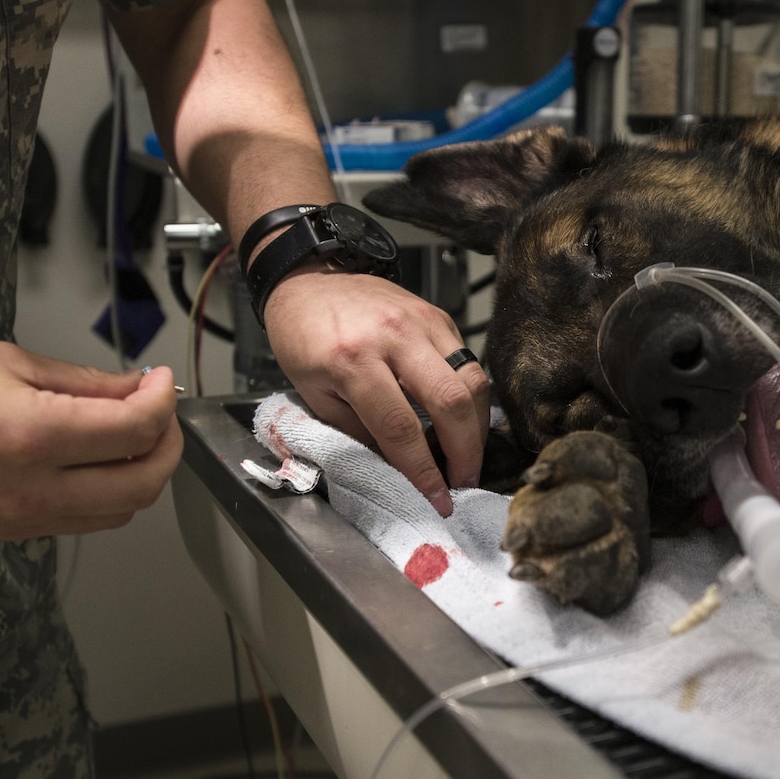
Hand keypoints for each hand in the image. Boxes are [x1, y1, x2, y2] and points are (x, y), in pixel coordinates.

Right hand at [0, 340, 181, 538]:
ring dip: (137, 474)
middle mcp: (29, 491)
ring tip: (127, 431)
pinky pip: (76, 521)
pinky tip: (90, 457)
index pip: (135, 432)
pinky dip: (101, 492)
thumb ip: (79, 382)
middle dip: (165, 446)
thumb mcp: (0, 359)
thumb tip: (133, 389)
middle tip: (159, 411)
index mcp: (30, 438)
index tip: (162, 381)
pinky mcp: (2, 531)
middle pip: (140, 486)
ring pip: (115, 513)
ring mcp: (15, 520)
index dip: (164, 402)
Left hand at [262, 266, 487, 515]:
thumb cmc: (303, 338)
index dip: (423, 471)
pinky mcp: (437, 315)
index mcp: (352, 360)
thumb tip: (396, 467)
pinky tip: (461, 419)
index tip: (437, 500)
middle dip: (466, 452)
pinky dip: (470, 396)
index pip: (400, 428)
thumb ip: (357, 432)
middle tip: (464, 481)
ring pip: (472, 379)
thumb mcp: (314, 394)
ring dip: (477, 426)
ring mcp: (421, 321)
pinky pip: (467, 361)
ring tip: (468, 455)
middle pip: (451, 401)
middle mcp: (393, 336)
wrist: (309, 278)